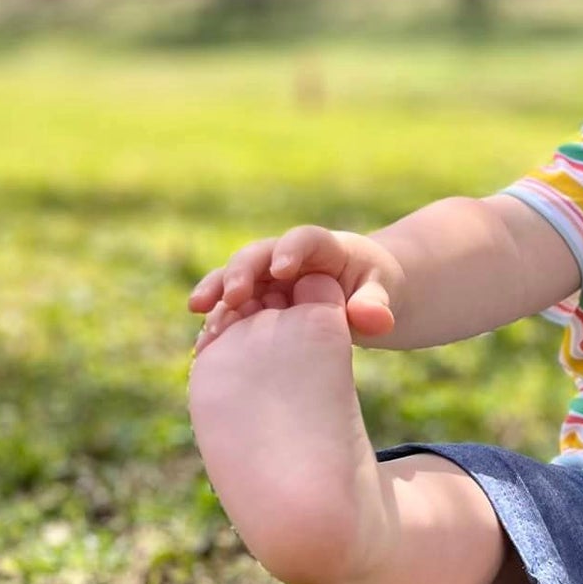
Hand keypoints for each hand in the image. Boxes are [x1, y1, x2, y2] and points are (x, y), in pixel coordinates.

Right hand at [188, 225, 405, 352]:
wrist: (364, 300)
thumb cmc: (376, 290)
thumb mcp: (384, 295)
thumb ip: (376, 304)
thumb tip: (374, 318)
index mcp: (324, 248)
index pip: (304, 239)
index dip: (290, 250)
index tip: (281, 269)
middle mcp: (288, 258)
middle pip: (258, 255)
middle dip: (241, 272)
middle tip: (230, 295)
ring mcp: (268, 279)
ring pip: (236, 278)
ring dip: (216, 291)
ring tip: (198, 310)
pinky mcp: (256, 302)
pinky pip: (232, 308)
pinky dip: (217, 321)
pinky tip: (203, 343)